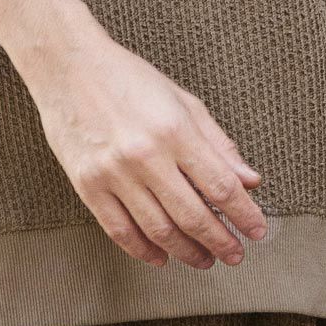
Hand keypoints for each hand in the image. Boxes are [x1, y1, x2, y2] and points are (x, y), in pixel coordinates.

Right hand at [28, 29, 267, 268]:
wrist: (69, 66)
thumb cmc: (128, 79)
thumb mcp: (182, 101)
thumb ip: (217, 143)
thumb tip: (249, 181)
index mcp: (174, 129)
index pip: (220, 186)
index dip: (243, 214)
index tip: (257, 231)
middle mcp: (145, 155)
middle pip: (192, 215)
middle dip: (220, 241)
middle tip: (235, 255)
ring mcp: (113, 173)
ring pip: (158, 230)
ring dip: (187, 252)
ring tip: (204, 259)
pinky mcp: (87, 185)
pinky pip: (120, 231)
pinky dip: (144, 250)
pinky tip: (161, 256)